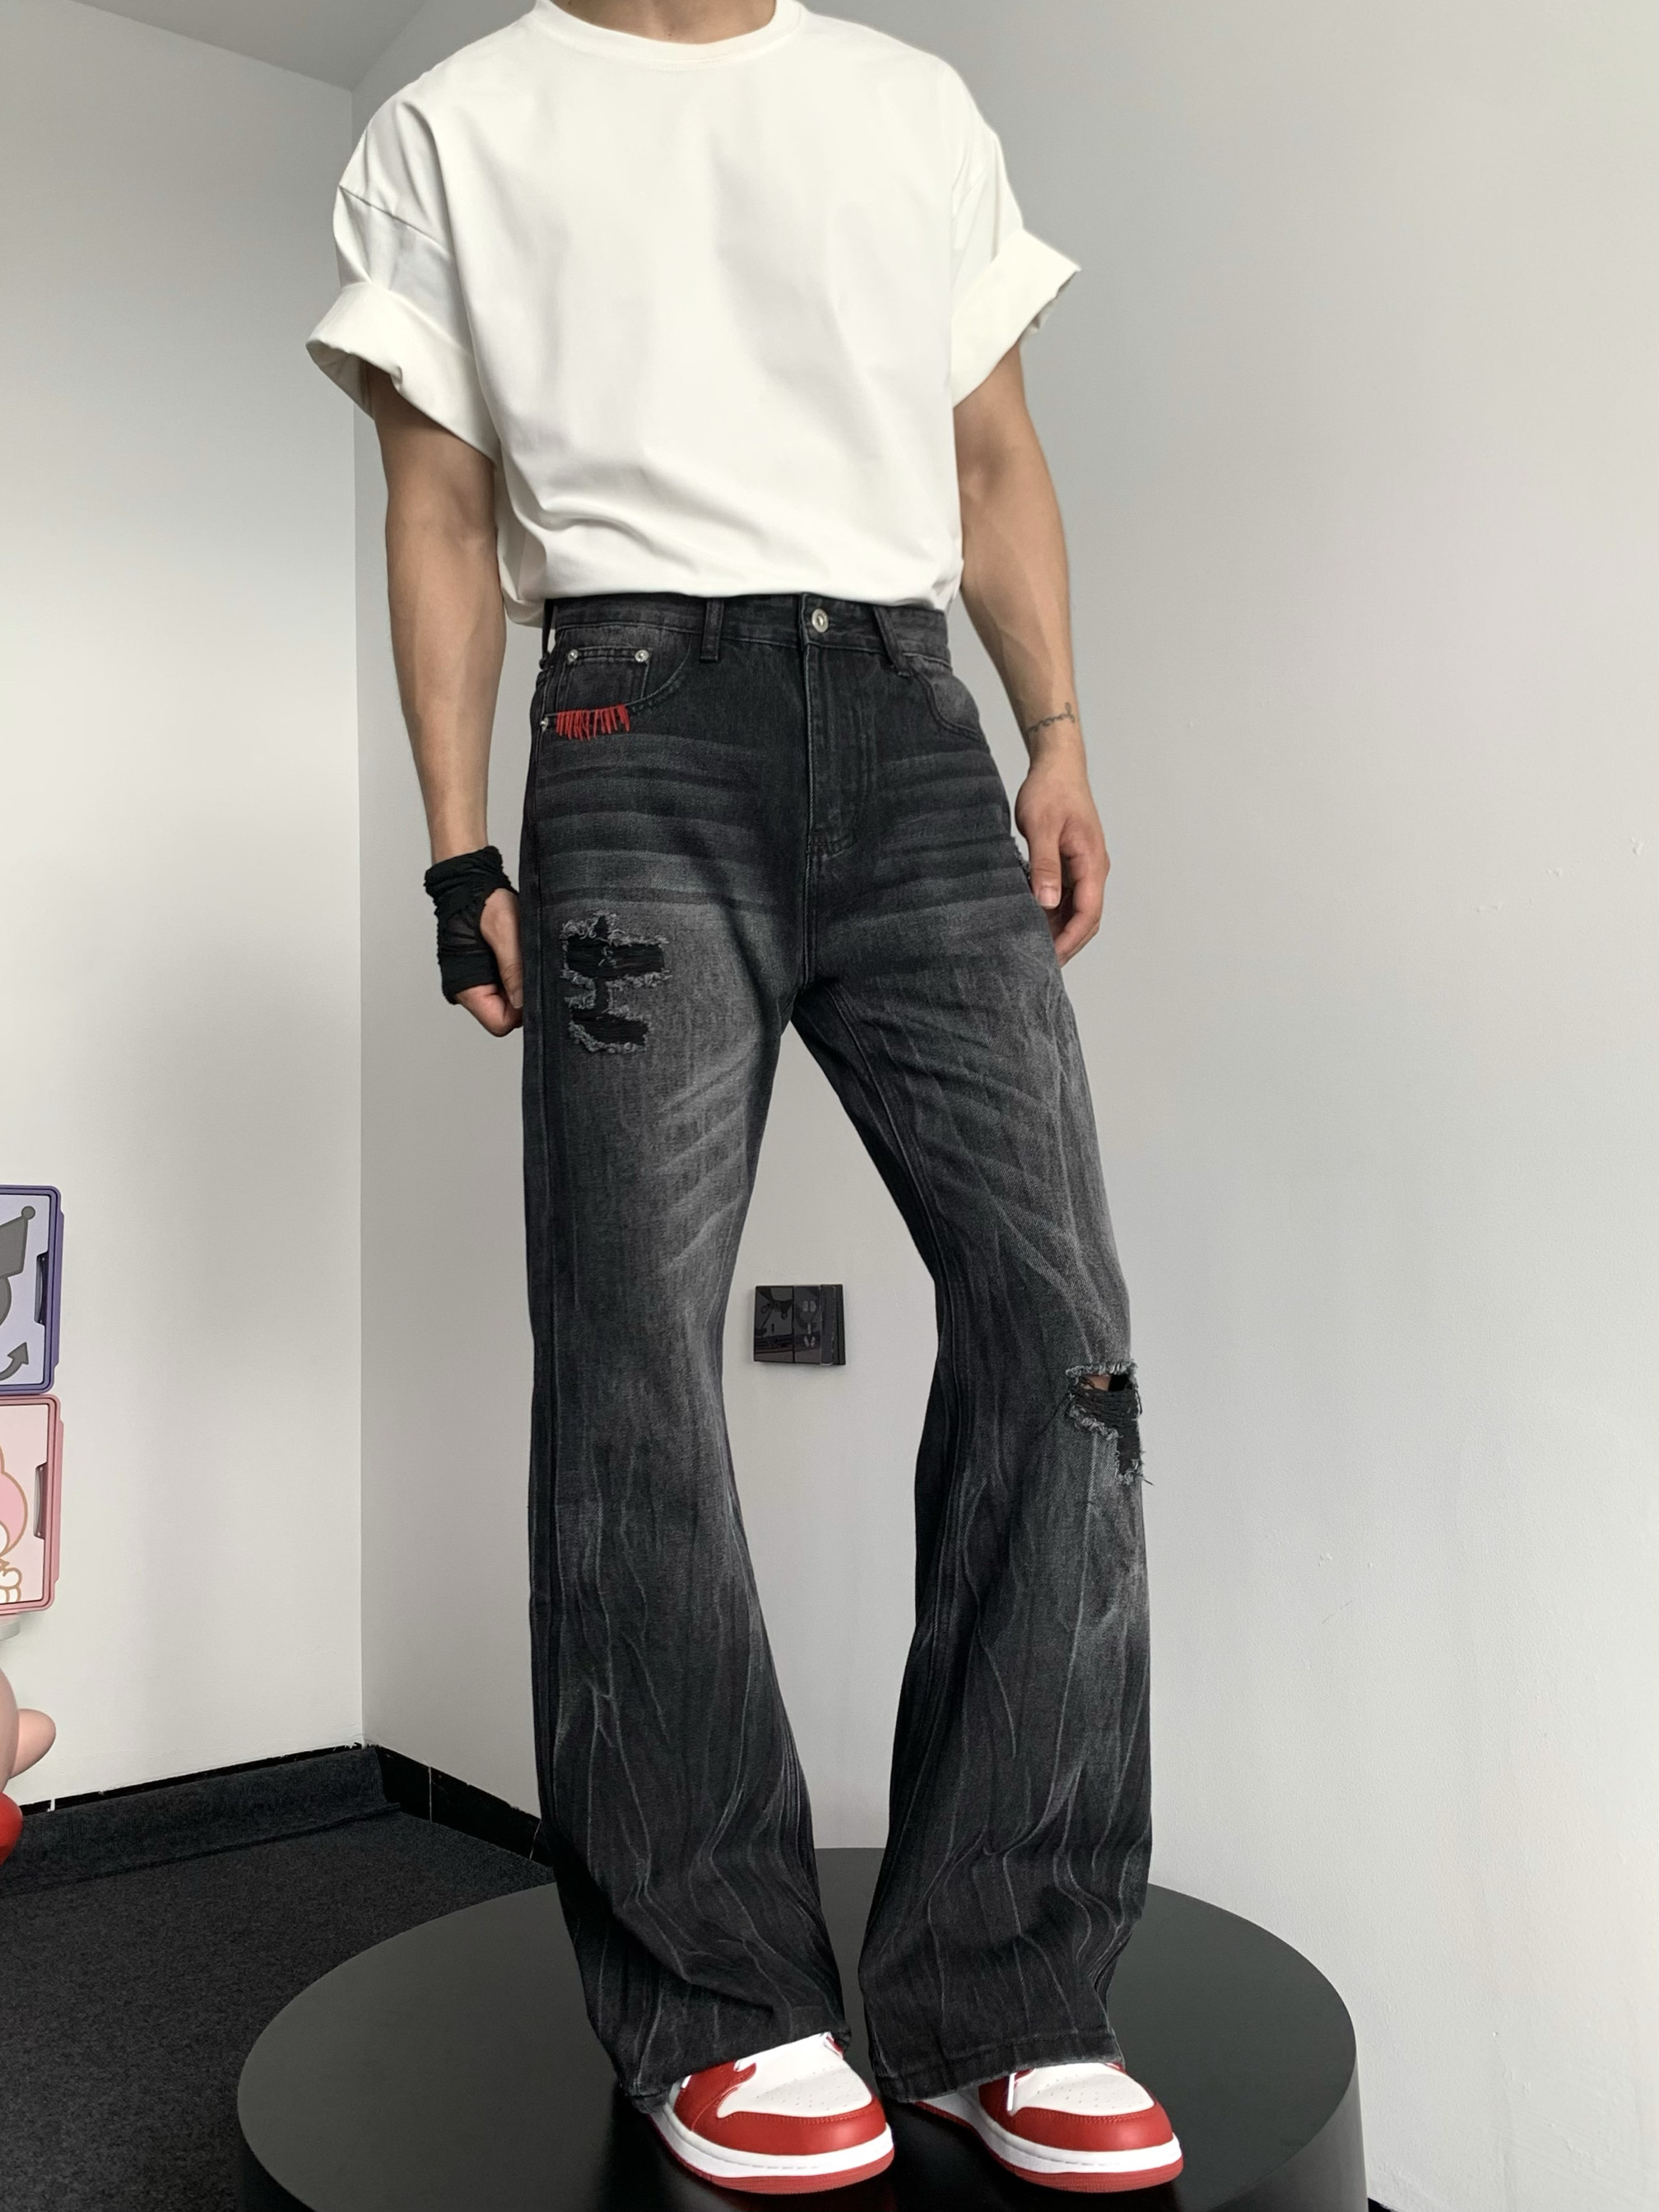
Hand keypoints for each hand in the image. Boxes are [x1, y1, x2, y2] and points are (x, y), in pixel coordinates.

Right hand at [456, 886, 523, 1034]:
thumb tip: (524, 1002)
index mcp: (467, 987)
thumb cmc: (482, 902)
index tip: (532, 987)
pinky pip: (509, 988)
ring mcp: (480, 983)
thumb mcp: (504, 931)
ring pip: (510, 1003)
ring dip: (522, 985)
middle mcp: (470, 991)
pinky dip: (519, 977)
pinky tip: (521, 956)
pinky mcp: (488, 974)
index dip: (521, 1011)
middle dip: (523, 999)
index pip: (500, 1023)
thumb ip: (513, 968)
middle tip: (532, 968)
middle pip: (506, 1016)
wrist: (472, 884)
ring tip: (524, 957)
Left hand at [1014, 744, 1109, 964]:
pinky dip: (1052, 913)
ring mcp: (1084, 868)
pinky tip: (1031, 922)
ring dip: (1058, 929)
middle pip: (1086, 918)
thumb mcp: (1042, 827)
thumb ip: (1045, 865)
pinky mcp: (1072, 865)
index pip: (1088, 913)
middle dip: (1066, 942)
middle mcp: (1093, 869)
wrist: (1057, 766)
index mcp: (1092, 862)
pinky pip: (1066, 897)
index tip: (1051, 958)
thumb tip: (1047, 902)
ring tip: (1032, 948)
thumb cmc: (1050, 791)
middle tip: (1038, 963)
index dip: (1071, 940)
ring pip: (1076, 910)